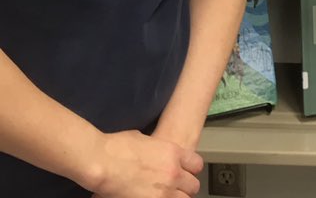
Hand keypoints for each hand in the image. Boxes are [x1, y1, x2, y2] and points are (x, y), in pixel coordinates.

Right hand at [88, 129, 202, 196]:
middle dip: (185, 188)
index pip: (196, 165)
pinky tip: (152, 197)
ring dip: (176, 197)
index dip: (190, 170)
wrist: (102, 162)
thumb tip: (153, 153)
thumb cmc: (117, 147)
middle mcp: (173, 172)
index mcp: (173, 152)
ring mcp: (164, 191)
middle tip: (175, 189)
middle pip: (193, 186)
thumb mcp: (144, 139)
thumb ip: (156, 149)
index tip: (184, 173)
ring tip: (165, 195)